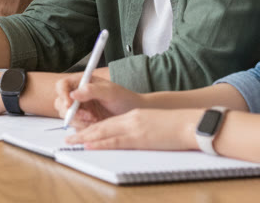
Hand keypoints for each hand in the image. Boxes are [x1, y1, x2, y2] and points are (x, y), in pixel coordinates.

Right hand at [53, 76, 138, 129]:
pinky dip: (84, 128)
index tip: (69, 104)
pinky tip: (96, 124)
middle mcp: (78, 95)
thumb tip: (74, 93)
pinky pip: (75, 126)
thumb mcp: (110, 91)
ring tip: (95, 119)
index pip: (62, 85)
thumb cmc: (124, 99)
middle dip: (73, 112)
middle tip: (88, 116)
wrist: (132, 114)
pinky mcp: (82, 121)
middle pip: (61, 103)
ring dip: (80, 121)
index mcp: (82, 82)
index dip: (63, 94)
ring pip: (67, 117)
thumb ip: (92, 90)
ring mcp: (79, 109)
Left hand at [67, 108, 203, 151]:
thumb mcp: (154, 123)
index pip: (109, 121)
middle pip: (102, 126)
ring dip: (86, 137)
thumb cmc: (177, 126)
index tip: (81, 131)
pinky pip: (115, 141)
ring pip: (104, 132)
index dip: (93, 127)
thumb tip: (134, 136)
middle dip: (84, 132)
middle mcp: (131, 119)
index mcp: (135, 116)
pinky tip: (90, 144)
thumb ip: (141, 127)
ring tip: (72, 140)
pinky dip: (100, 143)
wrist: (191, 124)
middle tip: (68, 137)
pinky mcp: (139, 138)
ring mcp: (134, 128)